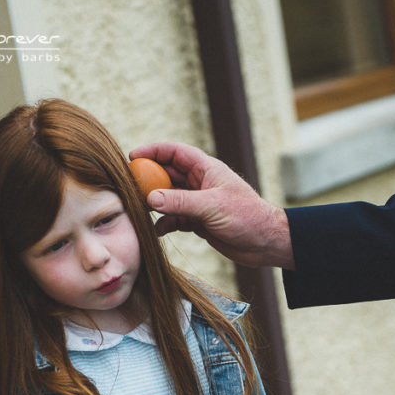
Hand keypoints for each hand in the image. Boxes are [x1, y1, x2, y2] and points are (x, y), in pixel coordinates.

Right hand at [128, 142, 294, 268]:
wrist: (265, 243)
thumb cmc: (247, 217)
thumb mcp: (211, 207)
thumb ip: (180, 202)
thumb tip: (149, 198)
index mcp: (207, 170)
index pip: (175, 152)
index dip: (153, 151)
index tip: (132, 156)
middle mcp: (200, 183)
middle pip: (167, 174)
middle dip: (148, 179)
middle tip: (128, 186)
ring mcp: (198, 203)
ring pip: (169, 198)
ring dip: (154, 204)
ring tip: (138, 210)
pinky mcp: (198, 222)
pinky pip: (175, 219)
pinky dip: (164, 223)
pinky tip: (157, 231)